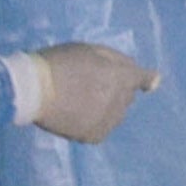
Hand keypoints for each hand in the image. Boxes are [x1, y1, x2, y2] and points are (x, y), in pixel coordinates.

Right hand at [15, 44, 155, 143]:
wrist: (33, 90)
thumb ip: (116, 61)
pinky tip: (74, 117)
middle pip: (125, 96)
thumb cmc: (59, 63)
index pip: (141, 78)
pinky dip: (91, 124)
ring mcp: (109, 118)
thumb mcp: (90, 51)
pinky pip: (100, 129)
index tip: (153, 83)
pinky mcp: (94, 135)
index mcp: (122, 75)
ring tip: (77, 103)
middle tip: (87, 87)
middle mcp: (121, 98)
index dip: (146, 79)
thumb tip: (135, 72)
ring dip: (105, 109)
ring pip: (115, 114)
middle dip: (114, 91)